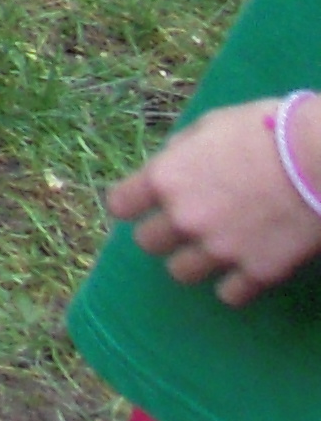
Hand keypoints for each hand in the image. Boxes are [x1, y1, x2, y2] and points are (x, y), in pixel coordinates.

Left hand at [108, 99, 320, 304]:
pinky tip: (242, 269)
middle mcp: (184, 219)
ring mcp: (220, 249)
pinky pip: (229, 294)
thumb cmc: (264, 131)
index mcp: (166, 178)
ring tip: (212, 248)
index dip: (130, 204)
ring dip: (192, 261)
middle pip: (148, 243)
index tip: (141, 205)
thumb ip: (182, 150)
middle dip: (162, 234)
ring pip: (181, 273)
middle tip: (184, 225)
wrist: (318, 159)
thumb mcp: (210, 126)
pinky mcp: (257, 272)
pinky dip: (232, 284)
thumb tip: (173, 162)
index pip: (120, 205)